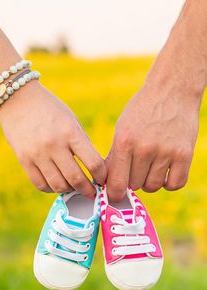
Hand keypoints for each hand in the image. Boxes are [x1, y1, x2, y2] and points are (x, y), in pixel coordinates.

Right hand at [0, 81, 105, 197]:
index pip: (93, 163)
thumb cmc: (51, 110)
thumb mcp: (72, 121)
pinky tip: (57, 183)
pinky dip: (51, 188)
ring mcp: (37, 154)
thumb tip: (94, 170)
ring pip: (58, 186)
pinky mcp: (24, 160)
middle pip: (76, 179)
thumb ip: (82, 145)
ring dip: (70, 191)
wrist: (17, 100)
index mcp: (71, 132)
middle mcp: (54, 145)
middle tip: (92, 193)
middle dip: (88, 190)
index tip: (103, 180)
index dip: (102, 176)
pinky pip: (40, 184)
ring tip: (74, 188)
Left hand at [106, 79, 199, 201]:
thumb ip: (114, 156)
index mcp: (124, 141)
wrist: (171, 91)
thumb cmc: (142, 112)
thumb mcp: (122, 129)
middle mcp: (144, 148)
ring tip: (150, 167)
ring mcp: (166, 152)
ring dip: (150, 181)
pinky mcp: (184, 154)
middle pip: (134, 185)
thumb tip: (107, 183)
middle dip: (132, 180)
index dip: (114, 193)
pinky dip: (169, 182)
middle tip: (136, 168)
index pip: (116, 182)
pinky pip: (174, 184)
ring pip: (153, 187)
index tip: (115, 196)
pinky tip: (165, 171)